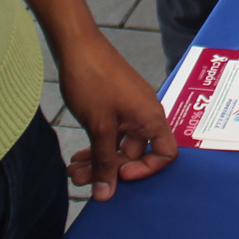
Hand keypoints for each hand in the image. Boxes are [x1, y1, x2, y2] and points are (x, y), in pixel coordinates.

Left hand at [55, 32, 178, 198]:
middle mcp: (144, 114)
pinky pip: (110, 133)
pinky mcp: (114, 105)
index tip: (120, 175)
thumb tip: (106, 194)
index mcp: (151, 117)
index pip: (165, 154)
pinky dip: (96, 146)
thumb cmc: (93, 79)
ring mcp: (129, 109)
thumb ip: (104, 162)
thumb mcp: (99, 126)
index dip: (145, 169)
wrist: (77, 44)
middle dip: (109, 169)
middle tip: (82, 178)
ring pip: (118, 145)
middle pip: (135, 153)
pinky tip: (78, 155)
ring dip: (98, 160)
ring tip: (74, 170)